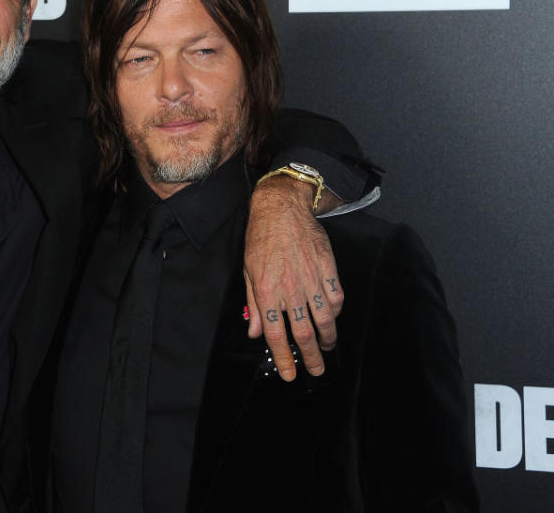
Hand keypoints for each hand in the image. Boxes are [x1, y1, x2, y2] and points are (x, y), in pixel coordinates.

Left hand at [243, 176, 343, 380]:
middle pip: (303, 333)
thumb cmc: (261, 239)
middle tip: (316, 371)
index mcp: (267, 292)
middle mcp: (290, 289)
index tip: (289, 374)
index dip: (282, 358)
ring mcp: (311, 279)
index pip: (275, 335)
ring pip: (324, 319)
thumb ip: (253, 305)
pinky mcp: (327, 268)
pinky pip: (336, 297)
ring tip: (326, 347)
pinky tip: (332, 318)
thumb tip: (254, 332)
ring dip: (327, 338)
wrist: (281, 210)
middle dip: (310, 357)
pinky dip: (335, 312)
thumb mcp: (248, 272)